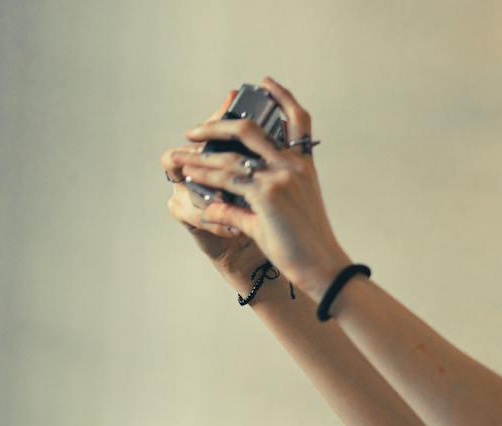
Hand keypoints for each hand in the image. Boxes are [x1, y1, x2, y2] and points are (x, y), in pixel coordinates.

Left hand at [175, 77, 352, 296]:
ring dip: (199, 155)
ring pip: (230, 156)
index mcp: (304, 166)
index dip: (283, 97)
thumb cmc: (306, 247)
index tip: (265, 82)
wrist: (323, 268)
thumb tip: (213, 207)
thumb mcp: (279, 218)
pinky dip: (204, 176)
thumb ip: (244, 208)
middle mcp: (293, 167)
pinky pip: (226, 180)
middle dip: (217, 126)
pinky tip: (189, 174)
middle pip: (251, 130)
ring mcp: (279, 179)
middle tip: (195, 131)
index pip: (298, 121)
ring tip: (178, 154)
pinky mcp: (266, 196)